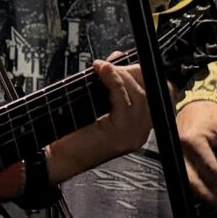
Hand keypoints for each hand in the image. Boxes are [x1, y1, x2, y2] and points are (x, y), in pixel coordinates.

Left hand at [45, 57, 149, 182]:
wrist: (57, 157)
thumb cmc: (72, 134)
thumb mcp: (95, 101)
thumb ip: (110, 84)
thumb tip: (116, 60)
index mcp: (138, 125)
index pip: (159, 94)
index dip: (144, 74)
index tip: (128, 62)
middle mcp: (140, 131)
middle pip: (151, 92)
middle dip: (133, 71)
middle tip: (112, 64)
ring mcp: (133, 135)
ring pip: (140, 95)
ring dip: (121, 75)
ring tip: (104, 68)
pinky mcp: (122, 135)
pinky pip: (125, 101)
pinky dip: (114, 81)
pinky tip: (103, 72)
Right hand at [176, 98, 216, 207]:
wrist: (196, 105)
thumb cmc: (213, 115)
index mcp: (193, 140)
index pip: (210, 167)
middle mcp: (180, 148)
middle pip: (192, 177)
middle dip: (206, 193)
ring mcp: (175, 152)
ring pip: (184, 179)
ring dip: (198, 192)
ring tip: (212, 202)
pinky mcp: (174, 156)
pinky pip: (182, 174)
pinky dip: (192, 185)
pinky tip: (202, 192)